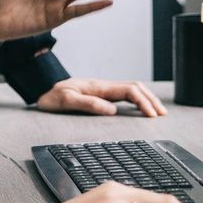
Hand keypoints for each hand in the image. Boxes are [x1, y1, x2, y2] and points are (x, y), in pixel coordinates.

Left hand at [34, 77, 166, 118]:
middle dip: (151, 100)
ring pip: (132, 89)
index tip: (152, 116)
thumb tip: (112, 111)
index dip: (143, 102)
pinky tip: (141, 108)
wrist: (41, 92)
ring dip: (146, 98)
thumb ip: (88, 104)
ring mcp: (103, 89)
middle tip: (161, 115)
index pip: (129, 91)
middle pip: (135, 87)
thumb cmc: (51, 98)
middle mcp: (103, 86)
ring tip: (157, 112)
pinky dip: (137, 100)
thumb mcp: (65, 101)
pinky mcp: (101, 94)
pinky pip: (124, 94)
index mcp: (98, 87)